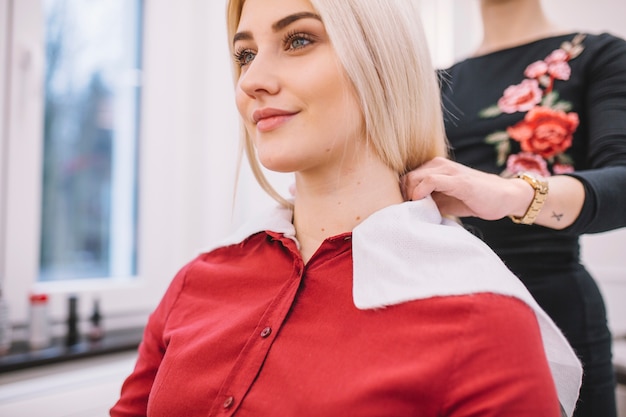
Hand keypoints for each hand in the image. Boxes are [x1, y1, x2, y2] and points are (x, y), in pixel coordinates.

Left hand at [401, 157, 532, 219]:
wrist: (504, 197)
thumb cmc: (473, 199)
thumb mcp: (445, 200)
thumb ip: (427, 200)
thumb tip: (405, 210)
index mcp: (434, 168)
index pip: (405, 177)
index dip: (400, 194)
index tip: (403, 209)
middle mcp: (439, 165)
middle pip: (406, 177)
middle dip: (402, 196)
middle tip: (407, 212)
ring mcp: (449, 171)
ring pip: (414, 177)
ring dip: (409, 194)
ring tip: (414, 210)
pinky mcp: (458, 180)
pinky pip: (431, 180)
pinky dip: (420, 191)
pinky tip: (420, 202)